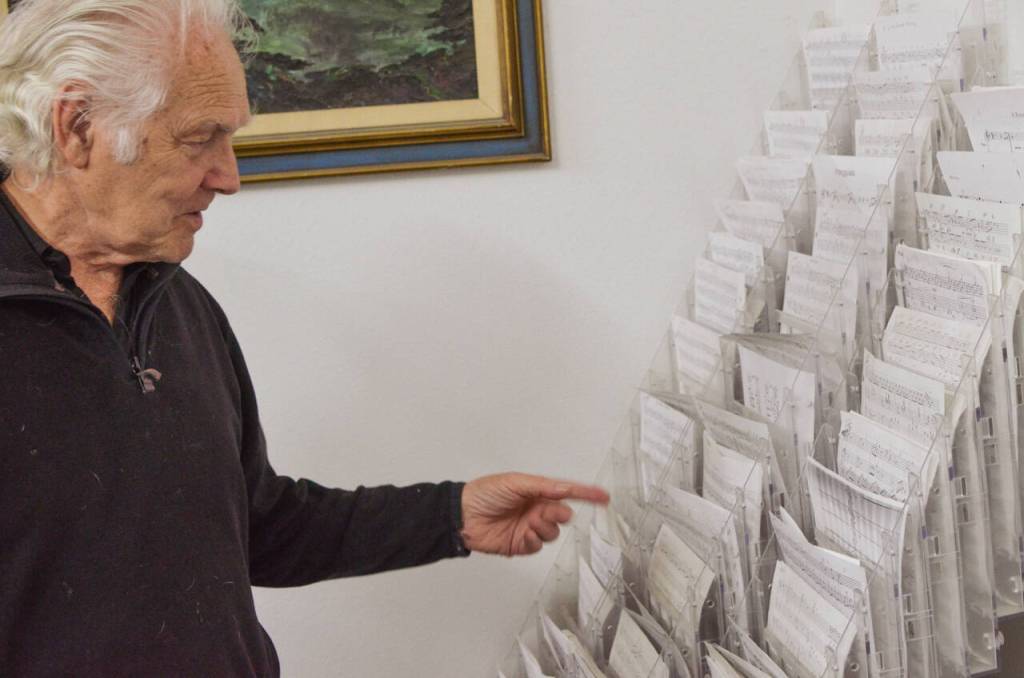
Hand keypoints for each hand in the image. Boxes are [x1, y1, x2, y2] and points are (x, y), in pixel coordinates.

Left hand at [459, 472, 608, 556]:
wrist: (462, 515)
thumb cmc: (485, 493)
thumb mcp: (515, 482)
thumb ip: (542, 486)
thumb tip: (564, 488)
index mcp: (536, 491)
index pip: (566, 492)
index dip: (586, 495)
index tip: (603, 497)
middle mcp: (536, 509)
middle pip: (562, 515)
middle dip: (559, 515)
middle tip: (546, 512)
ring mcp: (529, 527)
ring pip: (552, 533)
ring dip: (544, 528)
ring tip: (528, 523)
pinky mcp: (521, 544)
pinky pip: (538, 546)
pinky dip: (533, 541)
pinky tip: (522, 535)